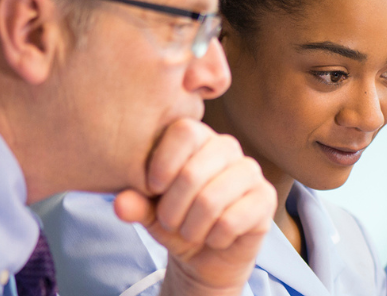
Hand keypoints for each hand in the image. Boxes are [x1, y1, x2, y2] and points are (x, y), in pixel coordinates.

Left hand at [114, 119, 275, 295]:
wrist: (204, 254)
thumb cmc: (175, 221)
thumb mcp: (148, 212)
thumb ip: (135, 203)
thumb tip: (120, 203)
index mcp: (197, 137)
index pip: (183, 132)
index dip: (163, 164)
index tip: (152, 189)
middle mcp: (227, 147)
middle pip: (193, 171)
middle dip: (172, 209)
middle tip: (169, 223)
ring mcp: (250, 171)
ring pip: (211, 200)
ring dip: (192, 228)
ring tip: (189, 232)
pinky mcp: (265, 198)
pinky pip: (232, 220)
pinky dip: (214, 238)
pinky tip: (214, 238)